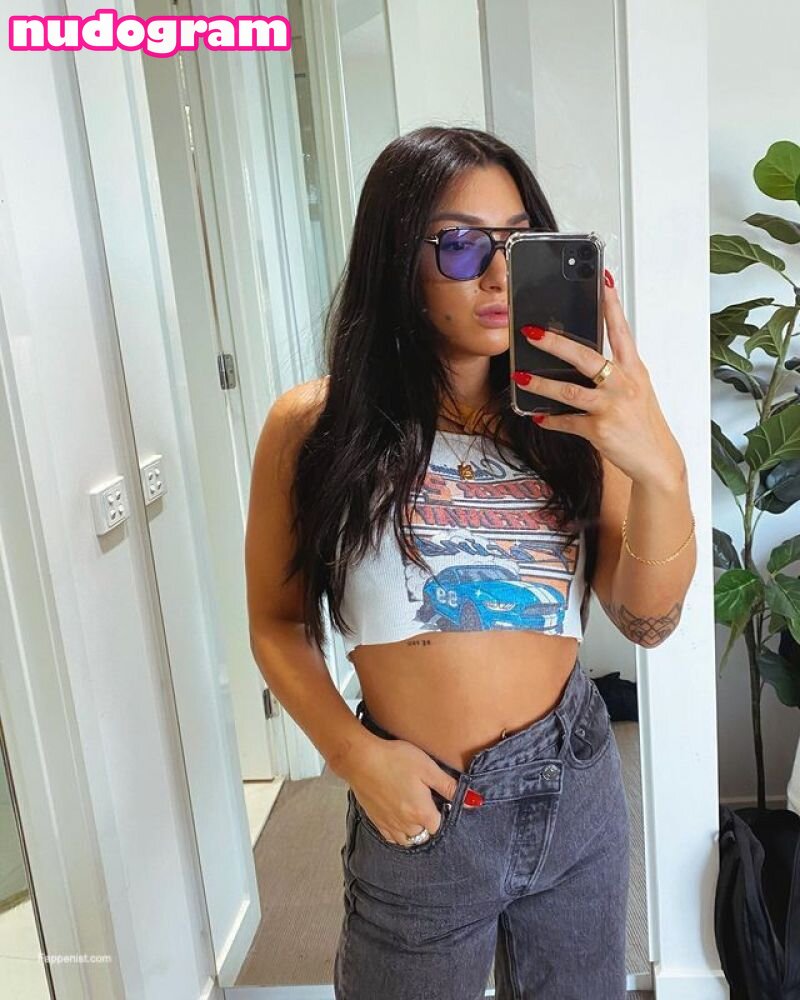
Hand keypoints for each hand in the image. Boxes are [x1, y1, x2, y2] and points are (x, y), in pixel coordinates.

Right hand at [347, 737, 459, 846]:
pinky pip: (391, 837)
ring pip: (408, 839)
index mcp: (422, 813)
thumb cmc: (396, 759)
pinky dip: (398, 833)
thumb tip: (473, 801)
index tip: (441, 801)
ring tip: (415, 812)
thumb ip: (450, 787)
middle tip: (427, 804)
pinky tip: (399, 818)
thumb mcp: (428, 768)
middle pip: (425, 835)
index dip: (444, 814)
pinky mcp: (375, 820)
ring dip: (415, 831)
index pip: (440, 826)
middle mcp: (406, 825)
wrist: (360, 759)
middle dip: (429, 823)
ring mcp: (389, 825)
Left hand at [510, 271, 684, 488]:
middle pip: (586, 356)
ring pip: (569, 390)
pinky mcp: (599, 430)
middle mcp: (623, 384)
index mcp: (634, 369)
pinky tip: (539, 415)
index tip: (602, 279)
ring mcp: (611, 407)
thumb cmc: (643, 422)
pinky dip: (551, 419)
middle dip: (556, 343)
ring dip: (541, 383)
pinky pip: (567, 422)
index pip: (621, 330)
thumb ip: (615, 371)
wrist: (656, 459)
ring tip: (521, 376)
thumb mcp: (637, 389)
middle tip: (532, 333)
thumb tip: (582, 356)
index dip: (611, 304)